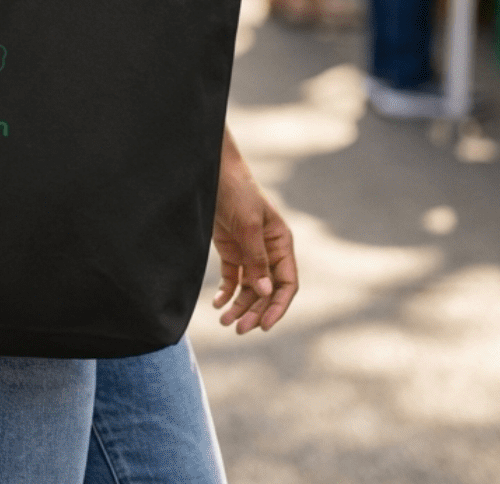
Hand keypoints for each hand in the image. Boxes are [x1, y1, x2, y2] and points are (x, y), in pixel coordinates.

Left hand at [211, 131, 297, 333]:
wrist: (213, 172)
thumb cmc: (237, 193)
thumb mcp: (249, 226)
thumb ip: (257, 260)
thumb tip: (265, 293)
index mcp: (281, 244)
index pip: (286, 284)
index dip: (277, 306)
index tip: (264, 326)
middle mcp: (268, 251)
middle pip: (266, 290)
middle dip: (254, 310)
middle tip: (238, 328)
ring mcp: (249, 251)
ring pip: (250, 288)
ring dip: (239, 306)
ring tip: (225, 321)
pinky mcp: (231, 249)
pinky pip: (233, 278)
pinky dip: (227, 292)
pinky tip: (217, 304)